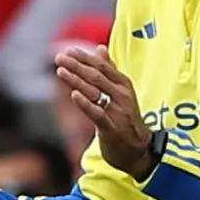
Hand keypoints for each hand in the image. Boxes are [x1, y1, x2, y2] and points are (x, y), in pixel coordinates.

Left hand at [55, 47, 154, 177]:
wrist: (139, 150)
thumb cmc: (126, 119)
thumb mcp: (121, 92)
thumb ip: (110, 71)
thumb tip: (100, 48)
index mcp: (123, 84)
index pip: (102, 66)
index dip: (85, 57)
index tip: (68, 50)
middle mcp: (122, 95)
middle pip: (96, 76)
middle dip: (77, 65)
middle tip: (59, 57)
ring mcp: (118, 112)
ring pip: (95, 92)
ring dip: (76, 80)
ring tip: (61, 71)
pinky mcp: (112, 129)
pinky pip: (98, 114)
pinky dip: (86, 104)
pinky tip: (74, 95)